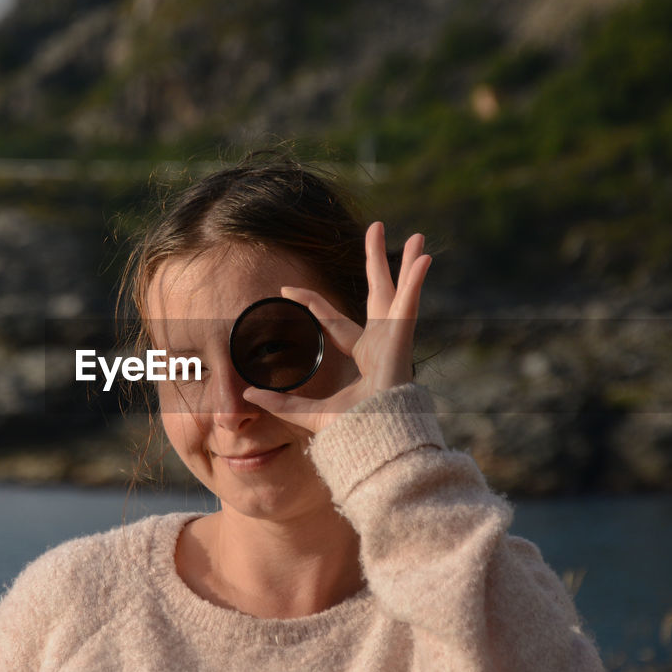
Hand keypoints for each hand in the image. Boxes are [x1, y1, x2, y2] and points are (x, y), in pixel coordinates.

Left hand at [243, 221, 431, 433]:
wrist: (374, 440)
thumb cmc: (351, 431)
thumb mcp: (308, 412)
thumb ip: (282, 402)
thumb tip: (248, 393)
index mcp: (362, 355)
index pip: (333, 320)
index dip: (311, 303)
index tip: (286, 289)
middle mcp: (381, 342)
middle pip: (378, 292)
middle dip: (377, 262)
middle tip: (377, 230)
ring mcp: (394, 339)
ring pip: (401, 291)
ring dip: (407, 263)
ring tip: (418, 236)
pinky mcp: (403, 340)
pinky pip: (411, 304)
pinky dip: (417, 282)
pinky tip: (423, 258)